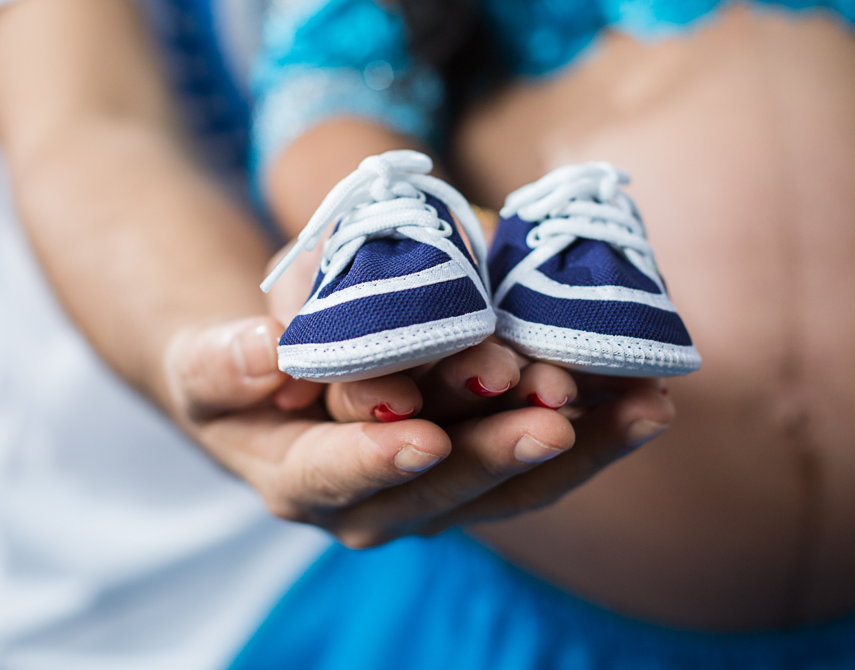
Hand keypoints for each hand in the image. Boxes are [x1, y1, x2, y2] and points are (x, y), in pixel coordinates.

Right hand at [156, 244, 673, 547]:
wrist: (279, 388)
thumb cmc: (236, 373)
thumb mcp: (206, 364)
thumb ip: (223, 361)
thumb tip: (266, 349)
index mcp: (300, 481)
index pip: (336, 476)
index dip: (377, 458)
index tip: (422, 437)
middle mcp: (376, 504)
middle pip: (443, 487)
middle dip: (497, 454)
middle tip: (550, 419)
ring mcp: (437, 493)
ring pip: (510, 485)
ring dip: (577, 451)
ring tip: (637, 410)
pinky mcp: (483, 469)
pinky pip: (542, 464)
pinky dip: (598, 436)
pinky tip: (648, 404)